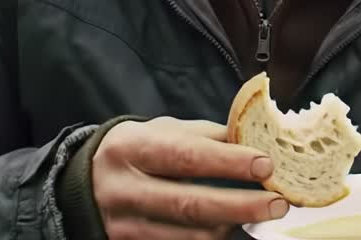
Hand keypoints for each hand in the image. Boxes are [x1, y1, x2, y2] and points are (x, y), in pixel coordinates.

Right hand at [93, 117, 287, 239]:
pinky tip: (229, 229)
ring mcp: (123, 224)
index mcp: (131, 148)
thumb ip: (205, 136)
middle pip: (188, 204)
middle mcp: (123, 188)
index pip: (185, 156)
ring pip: (186, 235)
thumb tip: (255, 140)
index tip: (265, 165)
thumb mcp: (161, 131)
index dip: (228, 162)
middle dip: (239, 206)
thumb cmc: (135, 151)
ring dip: (229, 227)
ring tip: (258, 215)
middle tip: (278, 204)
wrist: (83, 183)